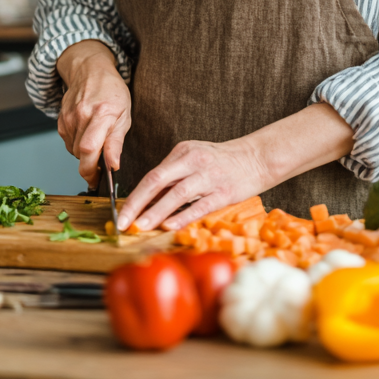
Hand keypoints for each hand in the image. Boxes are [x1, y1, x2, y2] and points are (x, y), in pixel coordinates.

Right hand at [56, 40, 131, 188]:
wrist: (90, 71)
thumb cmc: (111, 92)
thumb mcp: (124, 116)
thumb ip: (116, 143)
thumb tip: (113, 166)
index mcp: (102, 113)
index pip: (90, 148)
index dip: (92, 170)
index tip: (98, 180)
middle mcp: (82, 115)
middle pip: (81, 154)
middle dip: (90, 165)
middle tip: (101, 165)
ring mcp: (69, 117)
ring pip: (74, 151)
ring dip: (85, 153)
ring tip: (96, 138)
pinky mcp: (60, 120)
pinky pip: (68, 143)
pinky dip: (77, 144)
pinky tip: (86, 132)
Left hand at [117, 102, 354, 232]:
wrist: (257, 157)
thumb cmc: (221, 162)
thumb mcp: (195, 159)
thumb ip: (174, 176)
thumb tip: (148, 201)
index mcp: (183, 152)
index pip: (153, 175)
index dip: (135, 195)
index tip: (122, 213)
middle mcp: (193, 161)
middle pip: (158, 180)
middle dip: (137, 203)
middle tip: (123, 222)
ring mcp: (208, 176)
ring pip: (177, 194)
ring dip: (157, 212)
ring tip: (142, 226)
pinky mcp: (224, 191)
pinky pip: (200, 205)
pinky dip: (184, 215)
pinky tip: (170, 226)